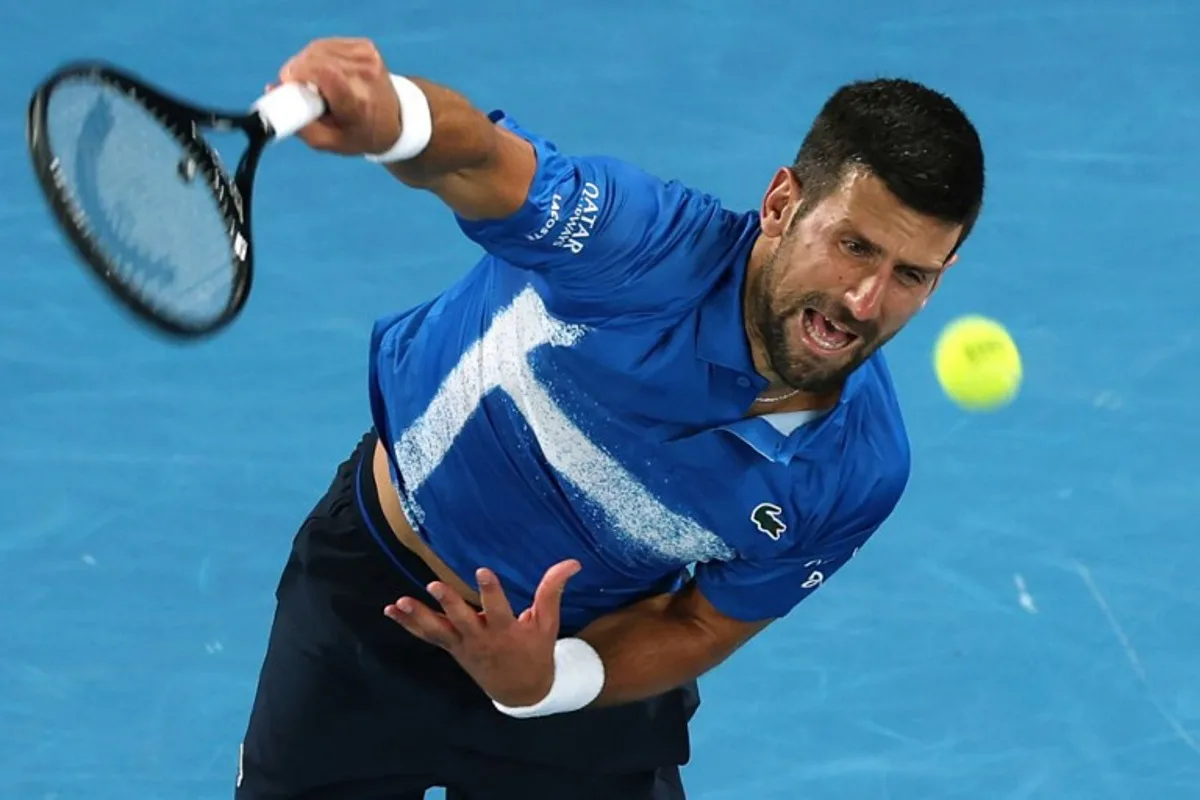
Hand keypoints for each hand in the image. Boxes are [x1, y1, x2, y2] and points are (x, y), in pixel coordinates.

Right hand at [275, 37, 400, 156]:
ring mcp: (368, 57)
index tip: (289, 84)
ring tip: (313, 84)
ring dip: (307, 64)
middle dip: (298, 71)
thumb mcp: (328, 142)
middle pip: (316, 58)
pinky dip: (319, 57)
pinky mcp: (366, 47)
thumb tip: (272, 89)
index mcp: (357, 102)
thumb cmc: (359, 134)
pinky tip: (324, 72)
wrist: (395, 121)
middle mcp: (365, 75)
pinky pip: (327, 45)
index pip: (325, 73)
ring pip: (318, 48)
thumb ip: (299, 123)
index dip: (299, 73)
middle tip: (298, 89)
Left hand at [384, 560, 581, 706]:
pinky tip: (391, 610)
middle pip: (462, 620)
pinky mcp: (451, 647)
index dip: (490, 590)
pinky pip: (427, 636)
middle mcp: (481, 639)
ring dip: (418, 617)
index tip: (482, 570)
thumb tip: (572, 561)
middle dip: (449, 604)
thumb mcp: (548, 623)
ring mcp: (462, 645)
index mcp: (506, 631)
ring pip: (438, 630)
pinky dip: (408, 624)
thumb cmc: (536, 651)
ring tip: (399, 602)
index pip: (498, 608)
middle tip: (434, 586)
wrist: (520, 690)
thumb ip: (553, 590)